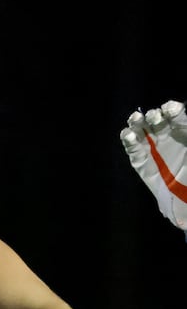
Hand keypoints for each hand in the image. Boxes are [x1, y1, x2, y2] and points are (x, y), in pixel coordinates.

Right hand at [120, 100, 186, 229]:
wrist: (185, 199)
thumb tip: (180, 112)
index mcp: (183, 132)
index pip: (175, 116)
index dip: (171, 109)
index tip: (170, 110)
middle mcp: (166, 137)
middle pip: (155, 119)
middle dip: (153, 115)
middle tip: (155, 117)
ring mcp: (152, 148)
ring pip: (140, 129)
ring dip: (136, 122)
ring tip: (136, 119)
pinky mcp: (139, 160)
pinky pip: (131, 147)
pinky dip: (128, 139)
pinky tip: (129, 135)